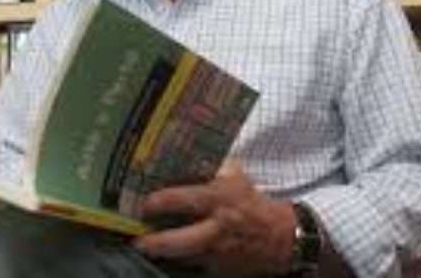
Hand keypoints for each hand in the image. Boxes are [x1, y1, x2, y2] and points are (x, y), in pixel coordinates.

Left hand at [133, 160, 295, 275]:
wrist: (284, 238)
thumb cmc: (254, 204)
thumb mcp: (236, 179)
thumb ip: (214, 169)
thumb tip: (189, 153)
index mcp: (217, 200)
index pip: (179, 200)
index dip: (156, 203)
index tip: (143, 205)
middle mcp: (214, 229)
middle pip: (175, 241)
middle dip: (152, 243)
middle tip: (137, 239)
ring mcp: (217, 254)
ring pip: (181, 258)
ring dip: (164, 254)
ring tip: (148, 248)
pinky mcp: (221, 271)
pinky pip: (195, 268)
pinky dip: (183, 262)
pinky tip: (173, 258)